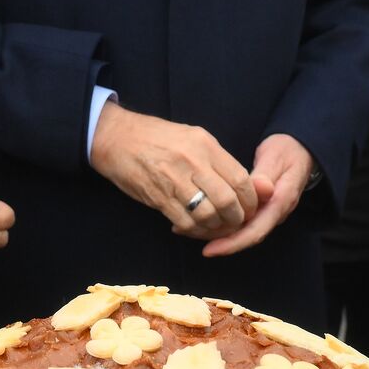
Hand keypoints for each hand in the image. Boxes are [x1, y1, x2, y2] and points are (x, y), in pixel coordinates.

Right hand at [91, 104, 257, 240]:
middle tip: (235, 223)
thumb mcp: (193, 137)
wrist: (117, 138)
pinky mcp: (158, 197)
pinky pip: (185, 222)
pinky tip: (193, 228)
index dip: (251, 200)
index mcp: (205, 145)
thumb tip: (246, 184)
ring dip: (216, 228)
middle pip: (228, 201)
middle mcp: (193, 162)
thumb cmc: (158, 138)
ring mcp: (175, 180)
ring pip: (208, 216)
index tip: (250, 208)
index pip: (241, 178)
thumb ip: (218, 159)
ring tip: (215, 228)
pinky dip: (194, 231)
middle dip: (237, 218)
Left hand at [203, 134, 312, 256]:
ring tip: (188, 229)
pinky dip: (224, 222)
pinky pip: (243, 221)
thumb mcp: (276, 157)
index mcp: (280, 201)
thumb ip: (266, 174)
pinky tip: (203, 218)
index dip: (233, 242)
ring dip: (219, 234)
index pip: (256, 230)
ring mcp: (268, 211)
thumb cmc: (287, 150)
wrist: (299, 149)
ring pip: (243, 231)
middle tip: (193, 240)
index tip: (209, 249)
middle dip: (221, 242)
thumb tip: (261, 188)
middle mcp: (275, 212)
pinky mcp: (261, 208)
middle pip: (247, 235)